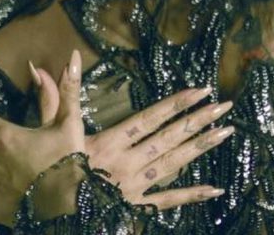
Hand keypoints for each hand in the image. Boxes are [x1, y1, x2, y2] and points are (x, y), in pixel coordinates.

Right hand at [30, 66, 234, 210]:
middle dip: (198, 120)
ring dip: (200, 147)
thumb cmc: (48, 169)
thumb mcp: (51, 129)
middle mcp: (126, 162)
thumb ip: (58, 95)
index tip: (200, 90)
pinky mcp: (135, 206)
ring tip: (226, 132)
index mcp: (109, 142)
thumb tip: (59, 61)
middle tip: (225, 106)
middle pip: (168, 138)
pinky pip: (167, 201)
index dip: (175, 104)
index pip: (149, 118)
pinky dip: (191, 195)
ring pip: (173, 164)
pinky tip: (214, 188)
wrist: (47, 212)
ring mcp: (134, 186)